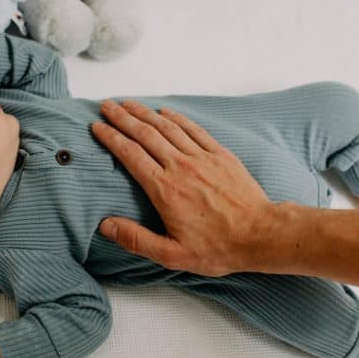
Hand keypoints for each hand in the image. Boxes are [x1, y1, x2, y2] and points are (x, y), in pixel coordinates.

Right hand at [92, 100, 282, 276]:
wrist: (261, 235)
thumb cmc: (217, 247)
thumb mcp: (172, 254)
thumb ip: (136, 239)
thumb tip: (106, 226)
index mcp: (164, 189)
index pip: (130, 155)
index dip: (111, 138)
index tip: (97, 126)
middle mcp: (180, 167)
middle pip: (145, 134)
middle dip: (122, 117)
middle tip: (106, 105)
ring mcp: (202, 158)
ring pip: (167, 127)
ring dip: (145, 112)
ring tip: (128, 103)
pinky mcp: (220, 155)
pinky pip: (193, 129)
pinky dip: (176, 117)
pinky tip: (165, 111)